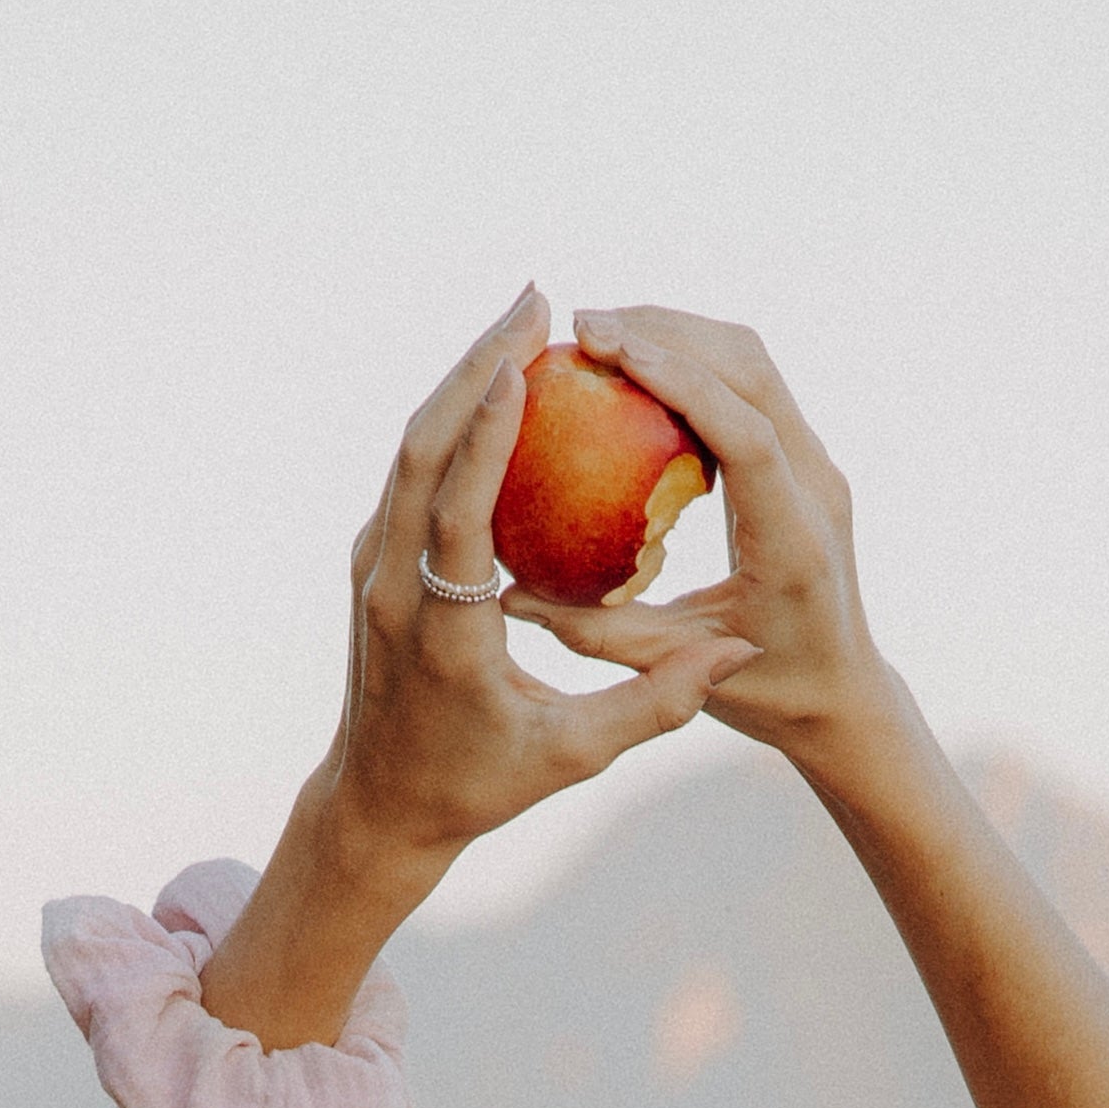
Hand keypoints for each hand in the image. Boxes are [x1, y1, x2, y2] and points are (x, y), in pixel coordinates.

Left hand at [313, 286, 757, 876]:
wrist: (380, 807)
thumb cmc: (478, 788)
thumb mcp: (569, 758)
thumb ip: (653, 706)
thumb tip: (734, 654)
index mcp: (437, 628)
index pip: (454, 510)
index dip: (484, 432)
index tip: (523, 361)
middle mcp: (392, 583)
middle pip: (422, 448)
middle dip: (474, 365)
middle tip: (533, 301)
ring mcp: (374, 565)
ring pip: (412, 448)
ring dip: (462, 379)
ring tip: (523, 324)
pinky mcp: (376, 560)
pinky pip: (416, 472)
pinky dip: (456, 420)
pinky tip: (501, 387)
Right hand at [498, 312, 899, 781]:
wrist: (844, 694)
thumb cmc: (766, 696)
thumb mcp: (679, 669)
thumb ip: (598, 634)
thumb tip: (507, 596)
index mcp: (793, 542)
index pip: (745, 434)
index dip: (678, 379)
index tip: (607, 347)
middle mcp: (817, 489)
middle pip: (750, 371)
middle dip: (668, 332)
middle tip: (582, 326)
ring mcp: (816, 467)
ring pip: (753, 364)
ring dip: (680, 334)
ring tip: (600, 335)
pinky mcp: (803, 460)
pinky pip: (749, 386)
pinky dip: (693, 362)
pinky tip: (634, 368)